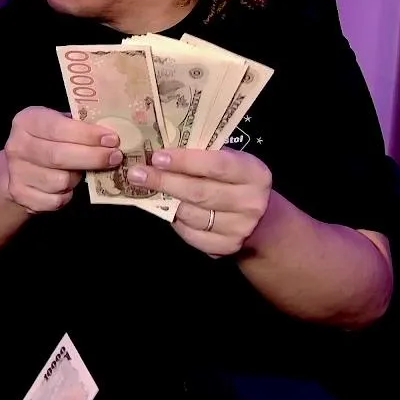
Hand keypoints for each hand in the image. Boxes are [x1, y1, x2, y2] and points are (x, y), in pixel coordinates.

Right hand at [3, 106, 122, 213]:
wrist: (17, 169)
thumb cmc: (48, 142)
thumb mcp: (58, 124)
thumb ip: (79, 126)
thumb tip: (111, 136)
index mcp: (27, 121)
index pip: (58, 128)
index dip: (87, 135)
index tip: (112, 140)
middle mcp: (17, 146)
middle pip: (59, 156)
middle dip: (92, 158)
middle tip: (115, 157)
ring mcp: (16, 173)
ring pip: (60, 181)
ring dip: (78, 178)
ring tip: (81, 172)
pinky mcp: (20, 196)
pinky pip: (55, 200)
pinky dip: (67, 195)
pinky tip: (67, 186)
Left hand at [127, 149, 273, 256]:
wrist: (262, 221)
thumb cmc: (237, 182)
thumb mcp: (232, 162)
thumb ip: (205, 155)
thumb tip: (162, 152)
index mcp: (254, 174)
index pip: (216, 165)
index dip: (185, 161)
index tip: (157, 157)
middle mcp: (250, 203)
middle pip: (199, 192)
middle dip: (164, 182)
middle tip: (138, 174)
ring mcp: (239, 229)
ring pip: (191, 214)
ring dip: (165, 202)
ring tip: (147, 189)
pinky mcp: (225, 248)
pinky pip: (190, 234)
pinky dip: (175, 221)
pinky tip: (166, 209)